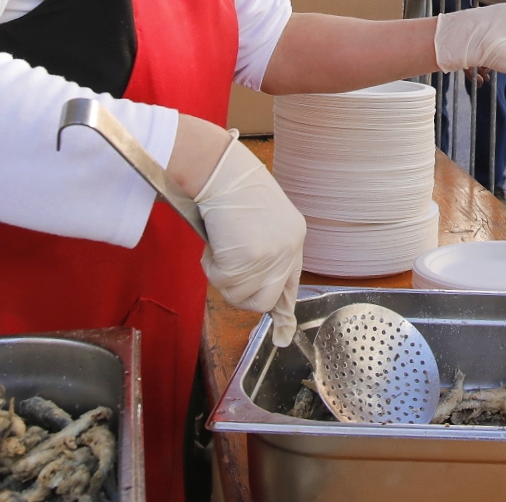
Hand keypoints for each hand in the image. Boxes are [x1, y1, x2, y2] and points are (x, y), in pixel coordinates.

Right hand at [192, 137, 306, 346]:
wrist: (222, 170)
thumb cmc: (231, 188)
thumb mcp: (260, 219)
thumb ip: (263, 248)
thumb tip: (252, 280)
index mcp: (294, 237)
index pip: (290, 283)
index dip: (283, 312)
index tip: (283, 336)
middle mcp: (290, 248)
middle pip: (264, 301)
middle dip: (240, 293)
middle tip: (225, 271)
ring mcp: (272, 255)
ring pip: (240, 295)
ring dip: (222, 276)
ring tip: (220, 246)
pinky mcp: (252, 258)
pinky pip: (223, 283)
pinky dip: (211, 266)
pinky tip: (214, 243)